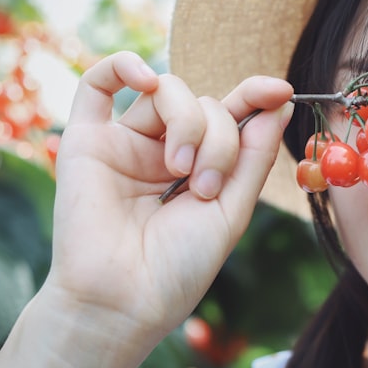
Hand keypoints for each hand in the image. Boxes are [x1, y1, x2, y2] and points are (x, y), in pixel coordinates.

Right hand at [44, 51, 293, 342]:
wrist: (122, 301)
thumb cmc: (178, 267)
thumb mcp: (232, 210)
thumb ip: (252, 156)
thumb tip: (279, 102)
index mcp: (201, 168)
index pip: (231, 117)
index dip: (255, 96)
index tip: (280, 89)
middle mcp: (164, 151)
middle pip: (205, 105)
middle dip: (219, 136)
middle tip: (207, 185)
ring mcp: (126, 144)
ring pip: (166, 92)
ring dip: (187, 122)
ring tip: (180, 171)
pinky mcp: (86, 141)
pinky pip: (97, 84)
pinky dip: (122, 66)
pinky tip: (144, 77)